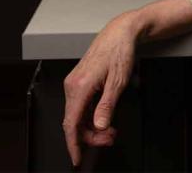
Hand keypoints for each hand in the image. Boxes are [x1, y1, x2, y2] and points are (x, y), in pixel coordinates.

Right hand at [62, 11, 141, 166]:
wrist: (120, 33)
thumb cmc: (120, 52)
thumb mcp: (118, 82)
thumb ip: (107, 106)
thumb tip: (100, 126)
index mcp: (80, 86)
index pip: (71, 123)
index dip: (74, 144)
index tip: (77, 159)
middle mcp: (72, 85)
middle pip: (74, 122)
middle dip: (90, 136)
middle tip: (110, 139)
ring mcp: (74, 83)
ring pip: (77, 115)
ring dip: (92, 126)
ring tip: (111, 131)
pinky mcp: (79, 82)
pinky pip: (81, 106)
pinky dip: (91, 116)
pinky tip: (104, 118)